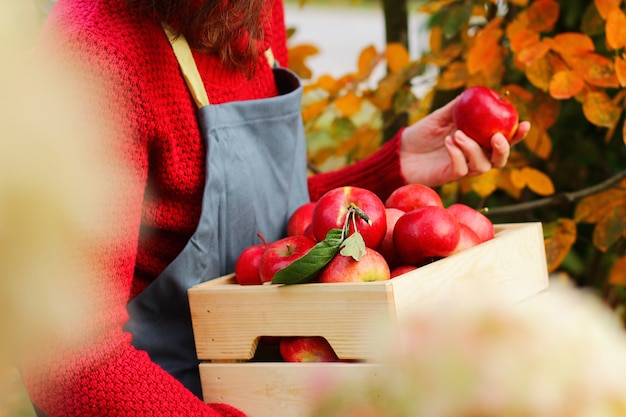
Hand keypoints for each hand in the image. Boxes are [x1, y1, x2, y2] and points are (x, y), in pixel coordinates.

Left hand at [399, 96, 529, 186]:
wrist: (401, 152)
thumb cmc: (422, 133)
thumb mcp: (441, 116)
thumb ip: (459, 106)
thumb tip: (478, 91)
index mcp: (478, 141)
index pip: (504, 139)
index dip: (518, 135)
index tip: (525, 123)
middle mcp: (474, 157)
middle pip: (500, 159)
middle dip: (504, 148)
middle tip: (495, 136)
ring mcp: (463, 168)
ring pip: (482, 166)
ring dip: (473, 149)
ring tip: (457, 134)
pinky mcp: (449, 176)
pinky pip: (461, 169)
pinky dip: (457, 155)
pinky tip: (448, 142)